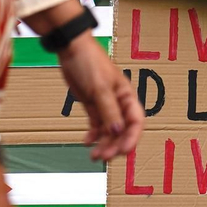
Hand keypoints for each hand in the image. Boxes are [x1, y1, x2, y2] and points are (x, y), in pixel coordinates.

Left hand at [57, 35, 143, 160]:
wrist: (71, 50)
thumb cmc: (90, 63)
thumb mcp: (100, 88)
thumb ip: (108, 111)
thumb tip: (117, 131)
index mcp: (127, 96)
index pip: (136, 121)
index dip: (132, 138)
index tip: (123, 151)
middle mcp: (119, 102)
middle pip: (122, 130)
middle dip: (115, 145)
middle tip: (104, 156)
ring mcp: (105, 105)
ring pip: (108, 131)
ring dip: (103, 143)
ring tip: (94, 155)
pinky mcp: (92, 105)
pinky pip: (96, 125)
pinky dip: (93, 135)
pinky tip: (87, 142)